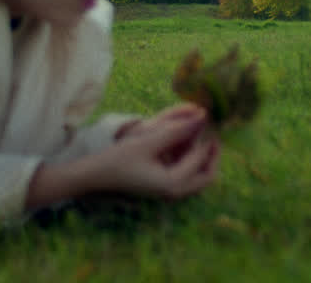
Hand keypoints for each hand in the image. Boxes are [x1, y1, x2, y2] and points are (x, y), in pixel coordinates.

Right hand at [91, 107, 219, 198]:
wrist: (98, 176)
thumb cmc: (119, 158)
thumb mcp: (148, 141)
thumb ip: (177, 130)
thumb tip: (203, 116)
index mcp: (172, 184)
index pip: (200, 160)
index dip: (206, 138)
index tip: (208, 120)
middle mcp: (174, 193)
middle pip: (207, 176)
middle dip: (212, 155)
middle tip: (212, 133)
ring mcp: (169, 193)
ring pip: (198, 178)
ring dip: (201, 157)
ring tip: (195, 135)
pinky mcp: (164, 189)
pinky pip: (187, 177)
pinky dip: (189, 161)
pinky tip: (181, 144)